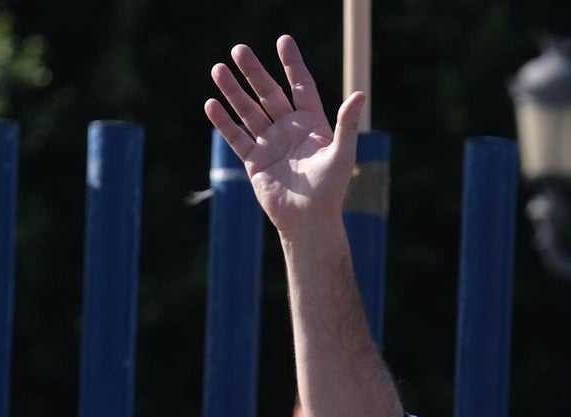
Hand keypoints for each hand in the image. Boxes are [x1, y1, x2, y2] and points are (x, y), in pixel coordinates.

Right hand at [204, 36, 365, 235]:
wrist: (308, 221)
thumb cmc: (330, 190)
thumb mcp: (341, 154)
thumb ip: (347, 124)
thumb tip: (359, 94)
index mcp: (311, 123)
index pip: (300, 85)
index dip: (292, 64)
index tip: (282, 41)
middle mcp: (288, 129)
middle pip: (268, 93)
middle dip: (253, 72)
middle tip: (239, 49)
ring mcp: (269, 143)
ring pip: (248, 111)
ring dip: (233, 91)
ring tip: (218, 69)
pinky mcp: (253, 161)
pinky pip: (236, 137)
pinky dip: (224, 122)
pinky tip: (211, 104)